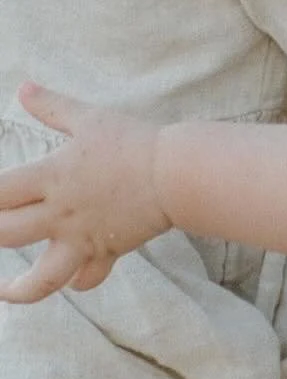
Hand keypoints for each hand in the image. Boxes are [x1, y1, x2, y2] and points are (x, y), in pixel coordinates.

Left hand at [0, 84, 168, 301]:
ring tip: (6, 290)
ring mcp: (84, 238)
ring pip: (42, 278)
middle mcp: (61, 214)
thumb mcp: (90, 118)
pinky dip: (76, 282)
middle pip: (5, 234)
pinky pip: (87, 278)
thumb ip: (53, 107)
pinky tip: (68, 280)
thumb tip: (24, 88)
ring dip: (18, 290)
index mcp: (51, 178)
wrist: (177, 174)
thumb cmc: (135, 143)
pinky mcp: (108, 250)